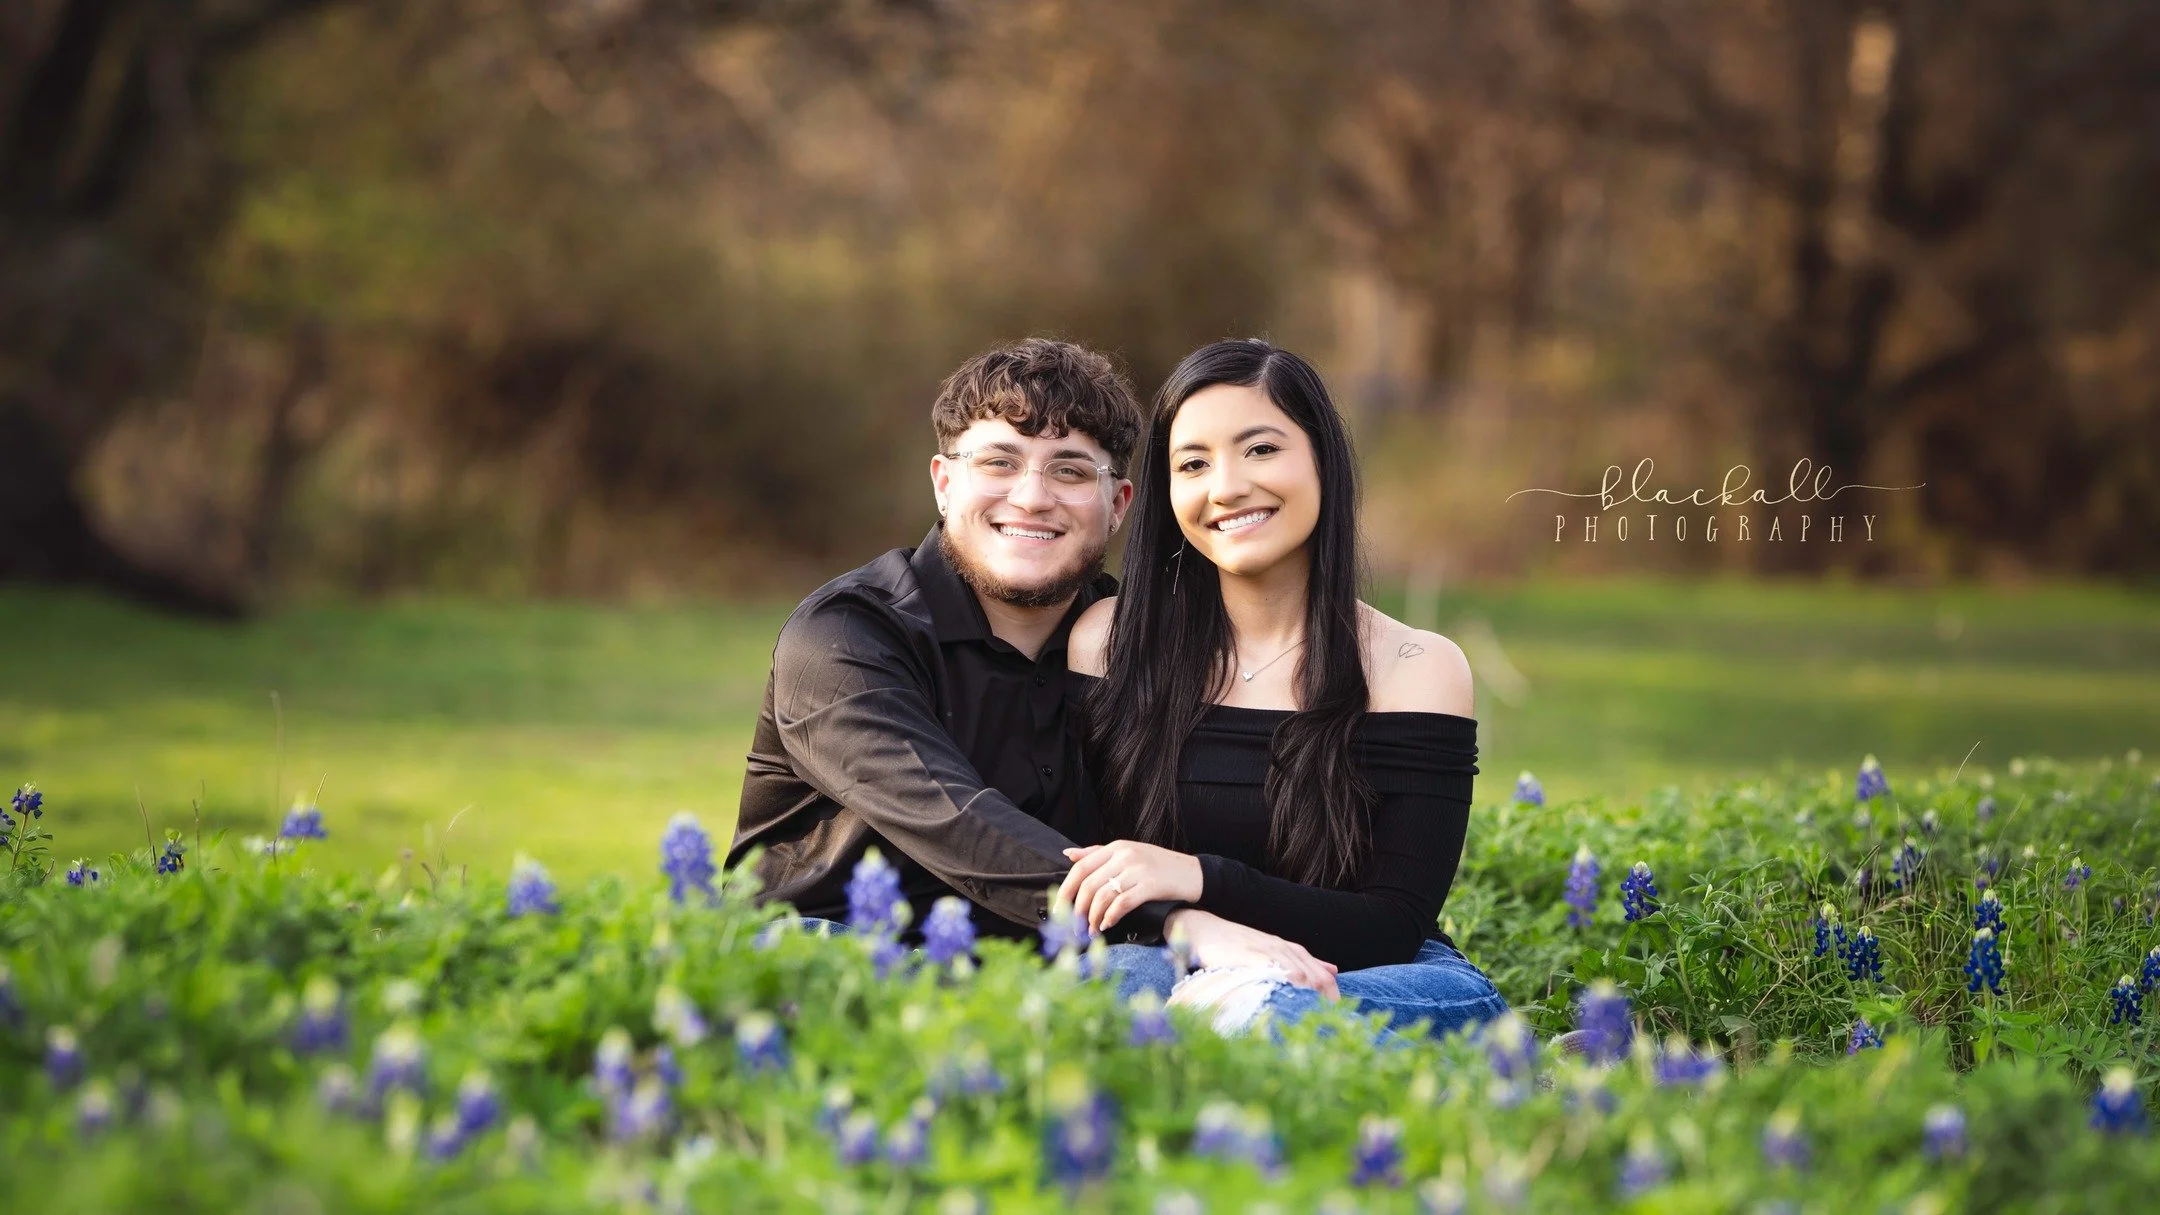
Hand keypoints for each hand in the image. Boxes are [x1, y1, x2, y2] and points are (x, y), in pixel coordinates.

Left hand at [1058, 840, 1203, 932]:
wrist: (1194, 873)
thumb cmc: (1160, 866)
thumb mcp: (1129, 853)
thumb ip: (1098, 853)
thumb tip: (1069, 854)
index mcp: (1117, 847)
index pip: (1081, 866)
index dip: (1066, 889)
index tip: (1059, 908)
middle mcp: (1125, 856)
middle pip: (1089, 884)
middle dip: (1078, 909)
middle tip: (1075, 925)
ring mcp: (1138, 870)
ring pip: (1103, 896)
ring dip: (1093, 918)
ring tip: (1092, 930)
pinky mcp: (1150, 885)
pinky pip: (1122, 904)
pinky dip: (1110, 917)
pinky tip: (1108, 925)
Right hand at [1168, 908, 1337, 998]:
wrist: (1203, 927)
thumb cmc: (1233, 943)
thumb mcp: (1266, 949)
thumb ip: (1295, 960)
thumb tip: (1329, 970)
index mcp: (1281, 946)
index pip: (1311, 962)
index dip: (1326, 979)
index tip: (1337, 999)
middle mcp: (1275, 946)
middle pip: (1305, 963)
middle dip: (1321, 983)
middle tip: (1334, 1004)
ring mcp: (1260, 948)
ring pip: (1289, 962)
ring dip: (1306, 977)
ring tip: (1319, 993)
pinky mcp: (1244, 953)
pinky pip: (1264, 963)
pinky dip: (1279, 971)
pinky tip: (1291, 979)